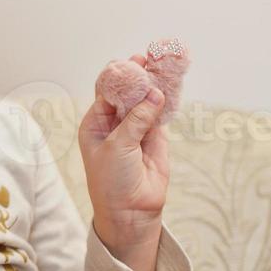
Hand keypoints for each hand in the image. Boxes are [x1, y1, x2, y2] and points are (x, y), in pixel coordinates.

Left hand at [78, 53, 169, 249]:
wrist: (130, 212)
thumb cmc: (112, 181)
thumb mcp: (118, 147)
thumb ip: (136, 119)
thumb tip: (154, 93)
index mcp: (95, 123)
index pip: (106, 91)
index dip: (118, 76)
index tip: (131, 62)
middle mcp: (115, 123)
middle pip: (128, 92)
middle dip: (138, 75)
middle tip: (150, 57)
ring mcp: (136, 128)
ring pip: (147, 100)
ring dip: (156, 84)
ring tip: (165, 64)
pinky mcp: (156, 137)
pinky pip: (162, 113)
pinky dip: (169, 99)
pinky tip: (174, 83)